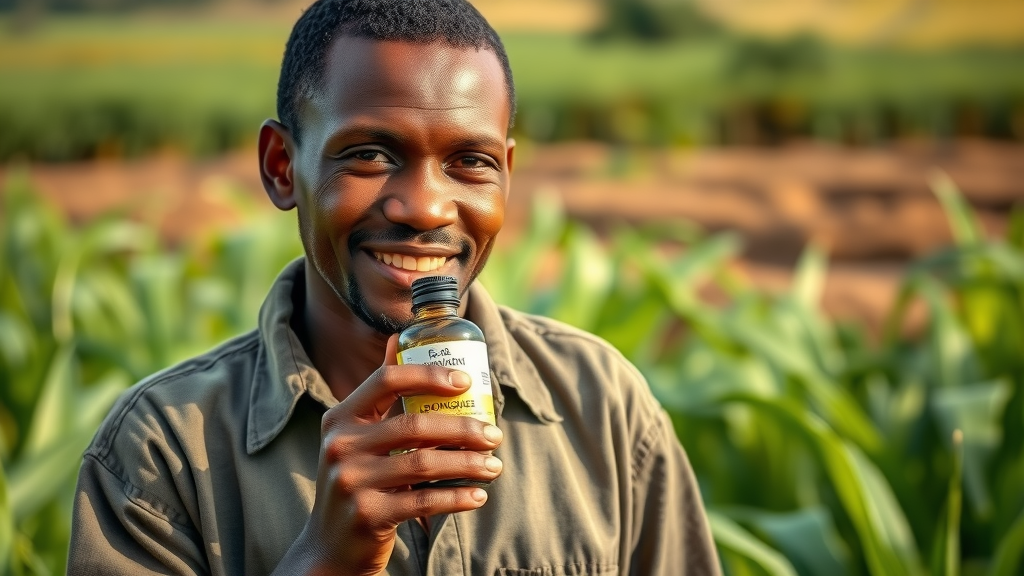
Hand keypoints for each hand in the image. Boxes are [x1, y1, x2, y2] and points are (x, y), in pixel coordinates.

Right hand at [273, 334, 503, 575]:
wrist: (330, 546)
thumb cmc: (356, 481)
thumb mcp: (356, 435)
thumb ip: (379, 394)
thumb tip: (397, 339)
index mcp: (340, 418)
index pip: (387, 380)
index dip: (429, 375)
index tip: (466, 381)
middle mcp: (341, 446)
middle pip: (415, 425)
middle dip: (464, 429)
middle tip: (495, 434)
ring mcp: (351, 481)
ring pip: (425, 464)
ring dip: (469, 464)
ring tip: (494, 466)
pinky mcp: (367, 514)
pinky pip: (424, 501)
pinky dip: (458, 497)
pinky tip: (478, 496)